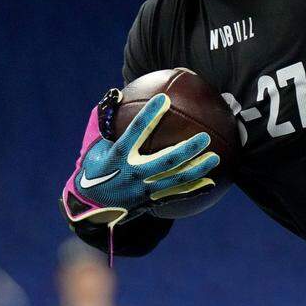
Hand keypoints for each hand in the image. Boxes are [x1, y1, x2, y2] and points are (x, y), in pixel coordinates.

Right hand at [60, 92, 219, 227]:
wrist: (90, 208)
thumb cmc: (94, 172)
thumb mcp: (95, 149)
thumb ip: (110, 128)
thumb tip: (118, 97)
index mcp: (118, 156)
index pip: (136, 132)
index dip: (149, 115)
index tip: (164, 99)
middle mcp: (133, 173)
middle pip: (165, 160)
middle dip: (187, 149)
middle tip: (205, 137)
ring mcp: (143, 190)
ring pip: (175, 179)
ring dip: (197, 169)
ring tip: (215, 158)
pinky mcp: (150, 202)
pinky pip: (176, 195)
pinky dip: (194, 189)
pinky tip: (211, 183)